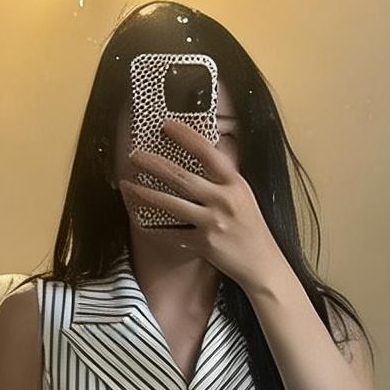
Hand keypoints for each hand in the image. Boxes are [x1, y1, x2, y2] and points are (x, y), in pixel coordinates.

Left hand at [119, 118, 289, 294]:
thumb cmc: (251, 227)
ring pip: (172, 204)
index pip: (207, 153)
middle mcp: (223, 201)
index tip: (167, 126)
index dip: (186, 137)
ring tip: (127, 184)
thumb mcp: (243, 195)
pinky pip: (171, 234)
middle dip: (154, 164)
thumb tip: (202, 155)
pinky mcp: (203, 245)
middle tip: (135, 155)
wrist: (262, 264)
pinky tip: (139, 220)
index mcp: (234, 184)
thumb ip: (223, 178)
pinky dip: (154, 228)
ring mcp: (212, 223)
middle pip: (182, 178)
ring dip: (146, 193)